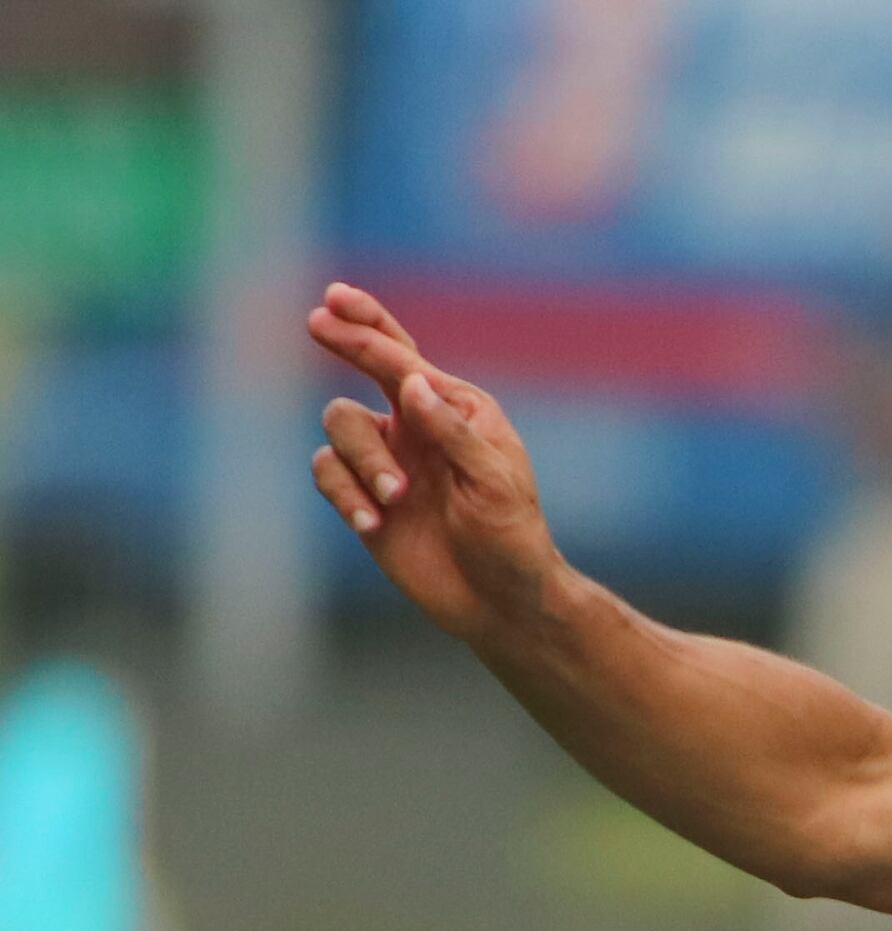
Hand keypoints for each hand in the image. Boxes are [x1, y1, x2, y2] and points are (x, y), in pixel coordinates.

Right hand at [304, 285, 561, 637]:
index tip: (334, 303)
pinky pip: (329, 472)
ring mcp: (387, 459)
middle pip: (367, 365)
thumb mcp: (494, 483)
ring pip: (341, 424)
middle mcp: (418, 426)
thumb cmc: (512, 540)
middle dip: (345, 341)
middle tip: (317, 321)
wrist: (501, 603)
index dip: (368, 329)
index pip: (406, 360)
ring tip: (396, 498)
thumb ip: (452, 432)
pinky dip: (345, 493)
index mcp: (459, 412)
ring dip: (363, 460)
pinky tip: (373, 524)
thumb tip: (412, 382)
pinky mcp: (363, 495)